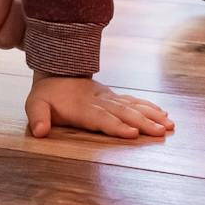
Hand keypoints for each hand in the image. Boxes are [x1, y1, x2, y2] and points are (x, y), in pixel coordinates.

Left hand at [23, 73, 174, 138]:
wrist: (57, 71)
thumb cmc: (46, 95)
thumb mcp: (35, 104)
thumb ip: (38, 117)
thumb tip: (39, 131)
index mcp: (82, 107)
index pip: (102, 118)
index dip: (117, 126)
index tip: (133, 133)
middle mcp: (100, 101)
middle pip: (124, 113)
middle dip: (143, 123)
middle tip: (161, 132)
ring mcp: (110, 98)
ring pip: (133, 106)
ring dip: (152, 115)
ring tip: (169, 125)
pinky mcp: (115, 97)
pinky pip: (135, 101)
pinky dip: (150, 107)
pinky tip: (164, 114)